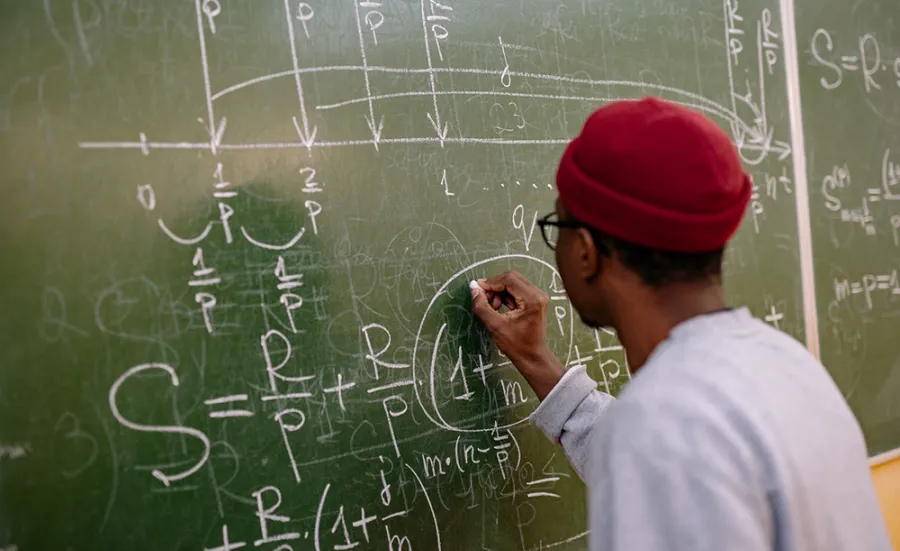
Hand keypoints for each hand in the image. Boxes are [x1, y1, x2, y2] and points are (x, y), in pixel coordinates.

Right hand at [470, 271, 564, 399]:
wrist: (532, 357)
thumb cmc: (517, 345)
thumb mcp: (495, 326)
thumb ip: (482, 307)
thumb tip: (474, 291)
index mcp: (532, 299)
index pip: (508, 280)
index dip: (490, 283)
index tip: (478, 290)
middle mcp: (538, 294)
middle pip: (512, 278)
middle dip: (495, 286)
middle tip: (484, 299)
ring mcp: (539, 297)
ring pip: (514, 283)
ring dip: (500, 291)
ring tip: (494, 307)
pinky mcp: (536, 300)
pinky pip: (518, 290)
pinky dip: (507, 295)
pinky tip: (502, 308)